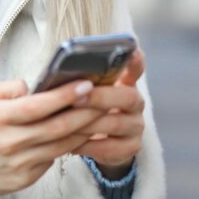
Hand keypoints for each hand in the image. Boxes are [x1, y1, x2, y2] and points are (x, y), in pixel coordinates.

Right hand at [0, 78, 103, 197]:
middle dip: (86, 111)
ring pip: (62, 144)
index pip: (38, 105)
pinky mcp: (26, 177)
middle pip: (57, 126)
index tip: (85, 84)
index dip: (65, 95)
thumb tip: (34, 86)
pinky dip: (70, 145)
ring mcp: (19, 162)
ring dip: (84, 129)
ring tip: (100, 113)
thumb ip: (8, 87)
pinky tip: (81, 133)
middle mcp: (10, 141)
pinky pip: (54, 159)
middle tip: (104, 97)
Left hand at [70, 49, 146, 176]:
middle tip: (76, 97)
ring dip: (89, 123)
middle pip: (127, 97)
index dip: (135, 60)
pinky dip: (89, 146)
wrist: (102, 142)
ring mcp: (137, 126)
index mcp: (126, 83)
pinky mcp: (132, 147)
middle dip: (100, 97)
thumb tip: (61, 70)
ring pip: (117, 123)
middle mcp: (136, 102)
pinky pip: (111, 148)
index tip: (132, 51)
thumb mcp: (88, 92)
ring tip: (67, 123)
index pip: (135, 68)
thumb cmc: (88, 108)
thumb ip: (83, 81)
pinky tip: (72, 144)